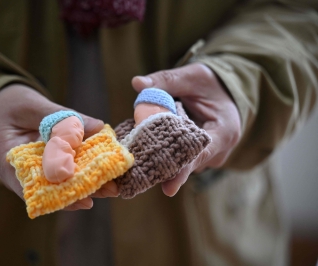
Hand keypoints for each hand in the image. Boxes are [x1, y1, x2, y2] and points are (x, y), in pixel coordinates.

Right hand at [0, 84, 117, 210]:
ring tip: (112, 186)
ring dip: (85, 183)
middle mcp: (17, 172)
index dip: (60, 195)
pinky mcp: (41, 164)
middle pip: (51, 188)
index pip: (33, 186)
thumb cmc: (7, 103)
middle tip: (110, 190)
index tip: (85, 200)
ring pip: (58, 182)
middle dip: (81, 190)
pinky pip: (60, 170)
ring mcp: (29, 170)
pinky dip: (79, 169)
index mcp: (5, 159)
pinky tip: (100, 170)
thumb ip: (62, 117)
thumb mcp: (32, 105)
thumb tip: (98, 126)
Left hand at [132, 63, 240, 195]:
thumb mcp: (192, 77)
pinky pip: (180, 160)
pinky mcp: (198, 158)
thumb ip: (166, 80)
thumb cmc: (210, 84)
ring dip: (162, 159)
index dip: (182, 170)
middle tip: (138, 170)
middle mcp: (219, 150)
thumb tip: (137, 83)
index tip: (168, 188)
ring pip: (182, 164)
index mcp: (224, 131)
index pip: (201, 154)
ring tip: (140, 153)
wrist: (224, 92)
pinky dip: (164, 154)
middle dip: (164, 166)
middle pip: (188, 164)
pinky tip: (146, 150)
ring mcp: (209, 157)